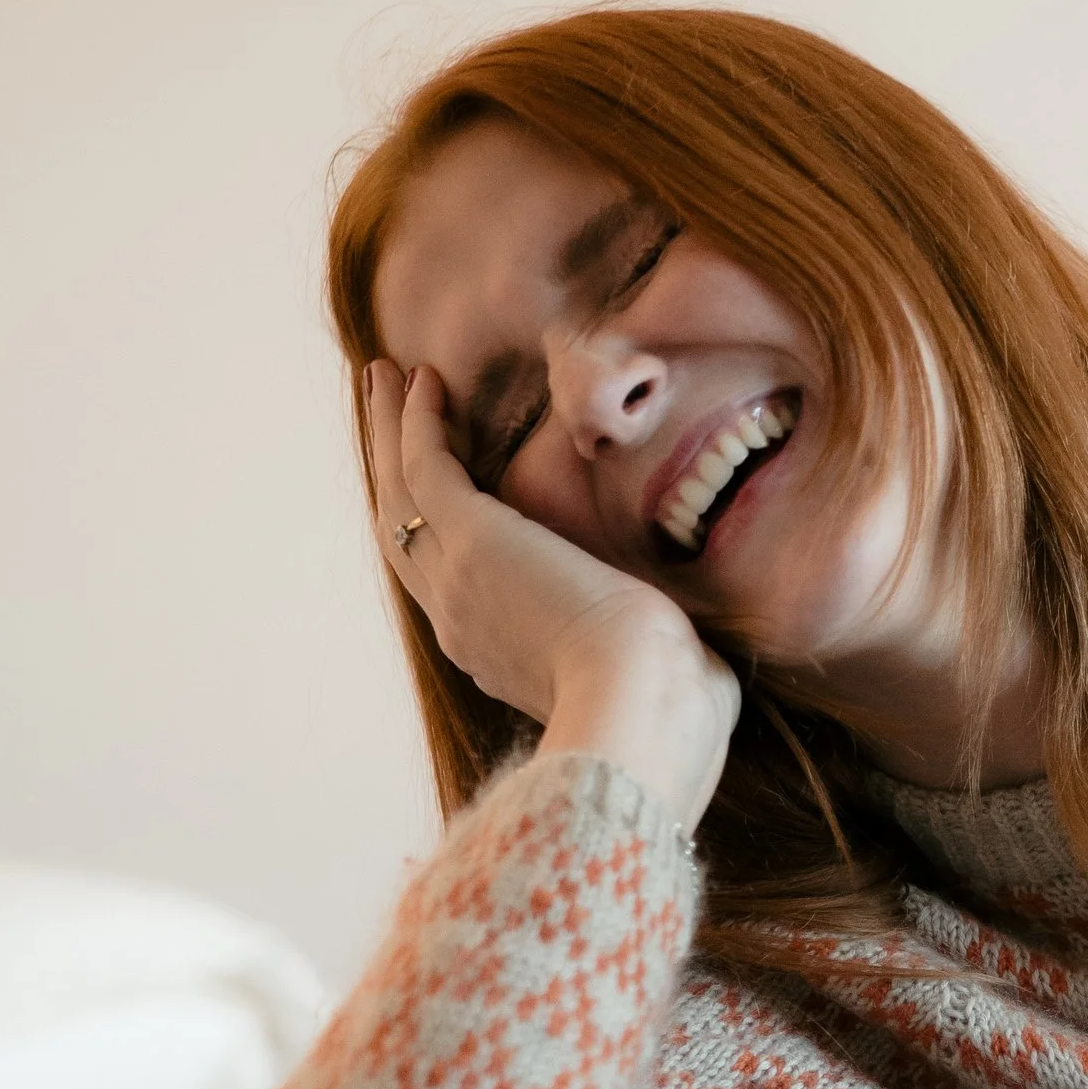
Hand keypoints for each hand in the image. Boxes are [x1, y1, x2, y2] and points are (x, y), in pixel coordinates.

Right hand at [368, 362, 740, 829]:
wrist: (643, 712)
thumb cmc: (669, 711)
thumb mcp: (656, 679)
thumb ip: (661, 661)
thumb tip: (703, 660)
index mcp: (497, 657)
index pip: (446, 582)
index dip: (433, 526)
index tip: (439, 481)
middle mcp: (460, 621)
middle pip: (403, 530)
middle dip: (391, 466)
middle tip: (386, 408)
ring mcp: (457, 579)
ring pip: (400, 492)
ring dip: (389, 429)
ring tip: (384, 376)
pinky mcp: (472, 538)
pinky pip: (427, 466)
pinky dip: (419, 421)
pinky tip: (426, 377)